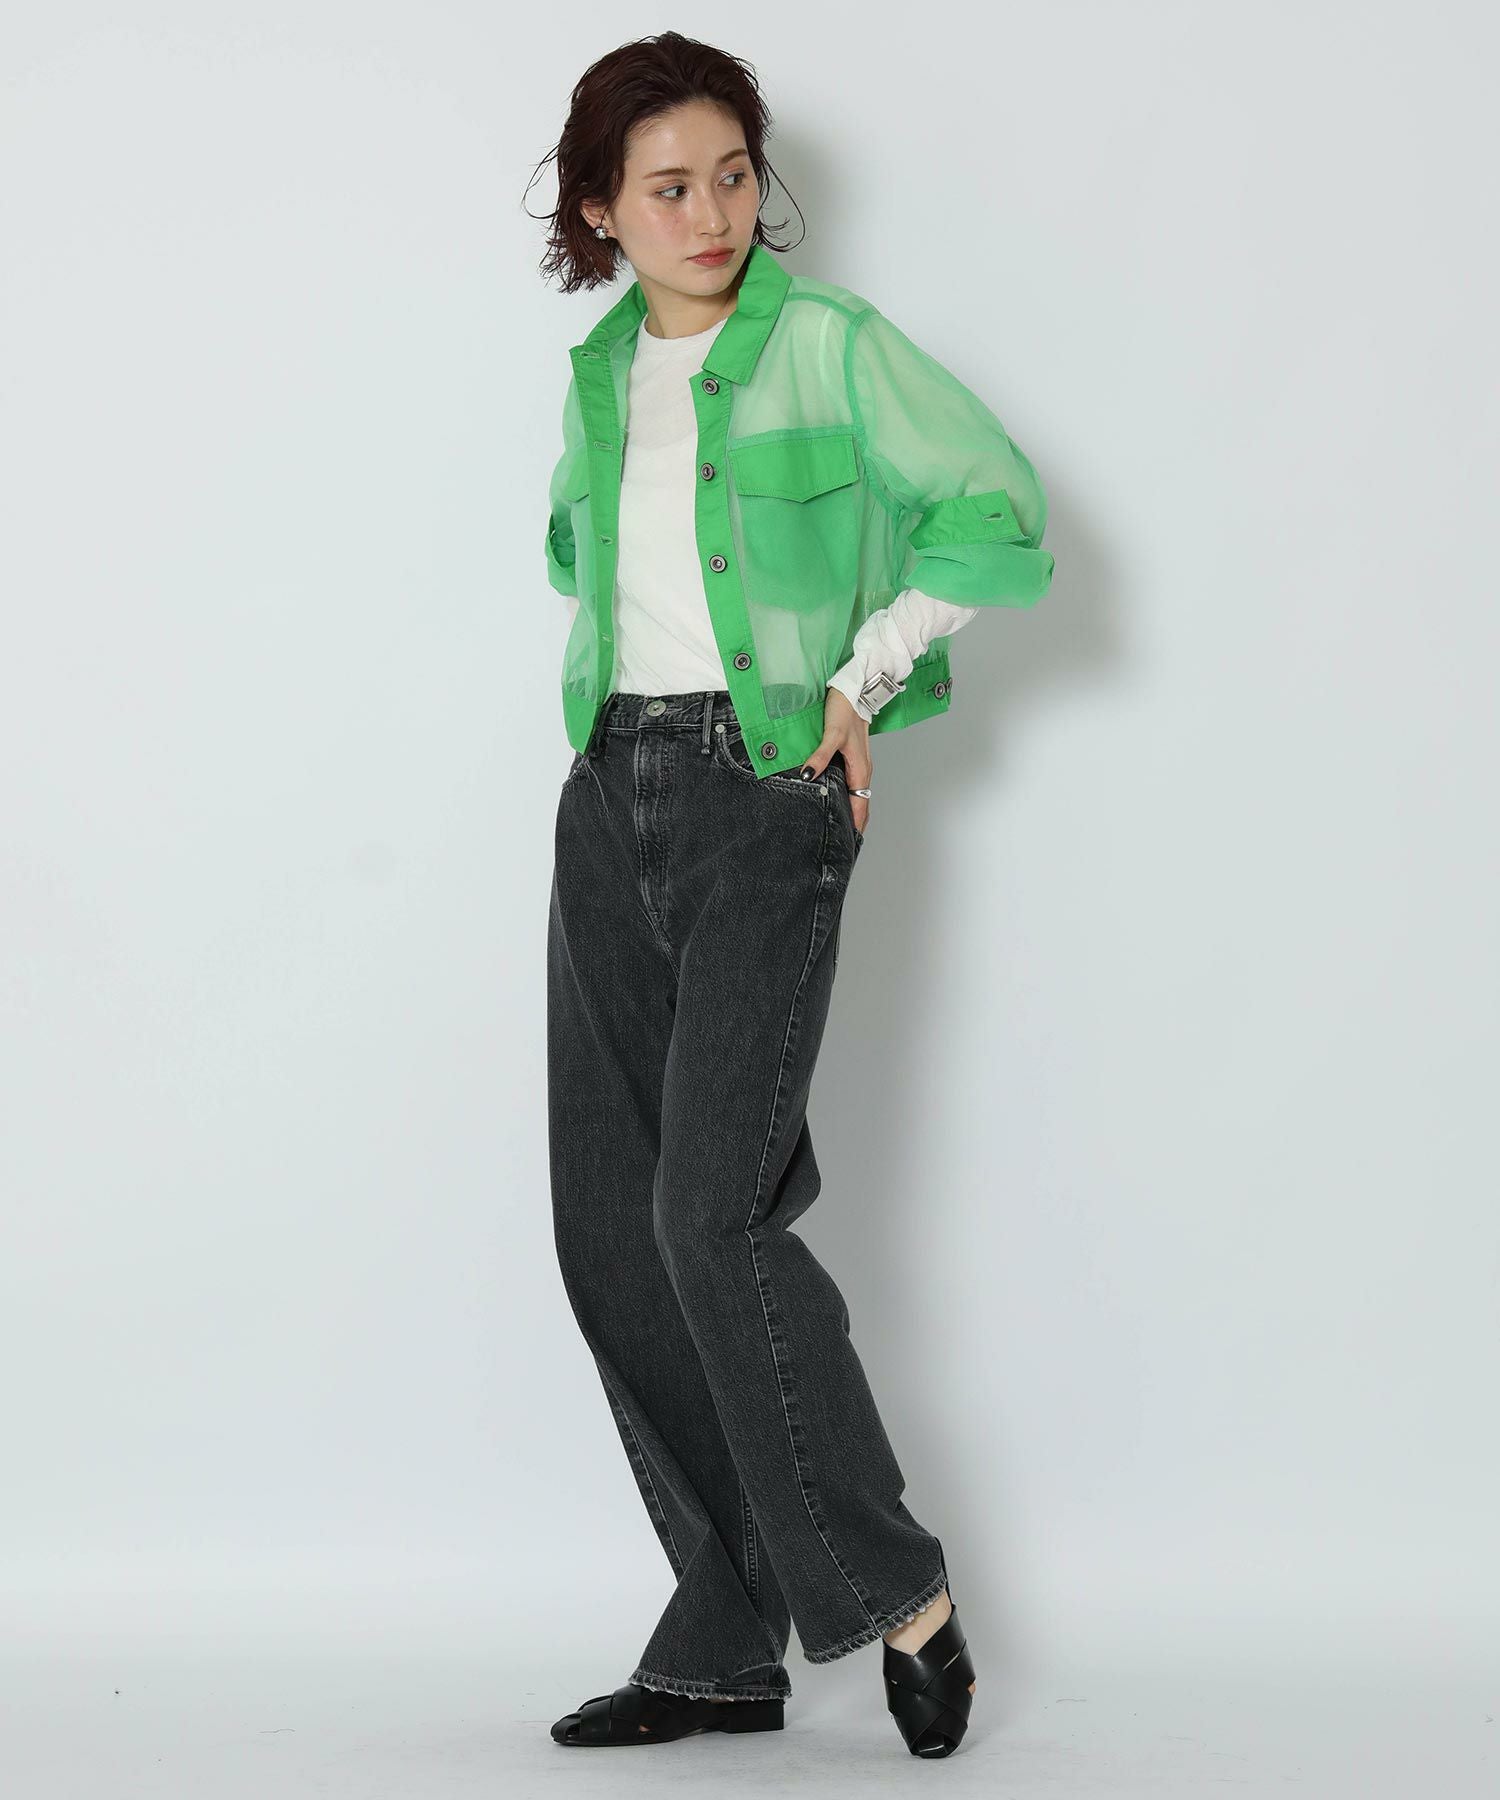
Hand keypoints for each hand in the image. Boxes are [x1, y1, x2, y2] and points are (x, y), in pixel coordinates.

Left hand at [805, 687, 871, 837]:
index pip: (861, 805)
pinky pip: (849, 781)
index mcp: (861, 769)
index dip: (855, 825)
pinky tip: (830, 797)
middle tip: (838, 841)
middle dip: (852, 823)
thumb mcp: (832, 735)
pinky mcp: (850, 755)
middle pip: (859, 803)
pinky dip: (843, 794)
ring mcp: (857, 762)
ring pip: (855, 793)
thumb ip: (820, 757)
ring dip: (848, 809)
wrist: (853, 688)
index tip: (847, 843)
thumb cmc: (846, 709)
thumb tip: (808, 776)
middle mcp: (861, 769)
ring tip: (835, 825)